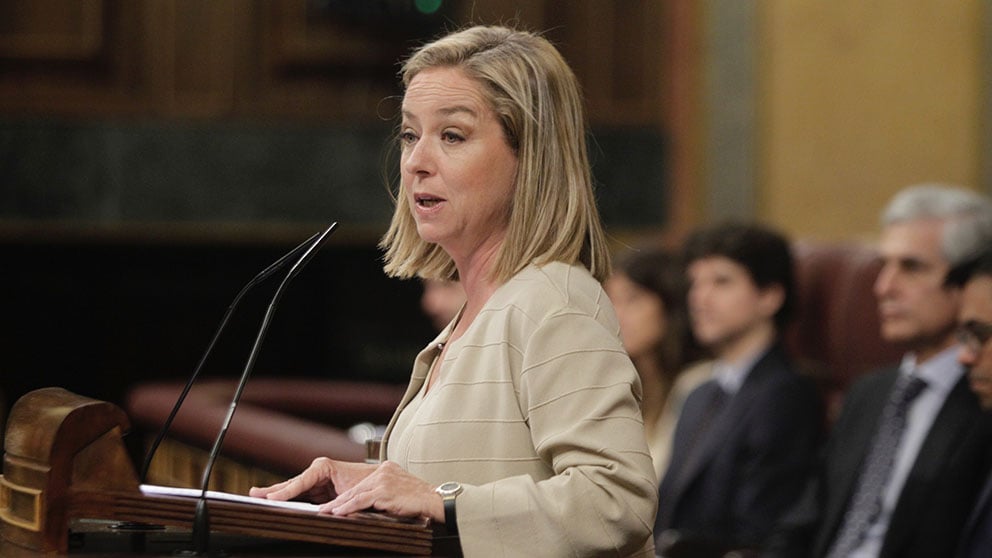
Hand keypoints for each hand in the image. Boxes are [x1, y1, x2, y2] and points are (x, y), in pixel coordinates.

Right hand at [248, 458, 376, 503]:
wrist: (379, 482)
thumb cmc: (369, 484)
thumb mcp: (354, 492)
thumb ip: (339, 500)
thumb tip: (326, 513)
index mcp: (324, 467)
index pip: (301, 481)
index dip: (286, 491)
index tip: (272, 498)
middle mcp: (316, 472)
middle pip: (291, 484)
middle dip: (272, 490)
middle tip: (252, 494)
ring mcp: (314, 482)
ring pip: (291, 490)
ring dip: (274, 494)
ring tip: (254, 496)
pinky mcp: (315, 491)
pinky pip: (297, 495)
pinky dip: (284, 499)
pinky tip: (271, 502)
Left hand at [321, 460, 443, 520]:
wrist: (435, 500)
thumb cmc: (419, 499)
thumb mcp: (399, 490)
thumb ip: (384, 492)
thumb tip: (367, 504)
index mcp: (386, 469)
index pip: (362, 483)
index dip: (346, 493)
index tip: (334, 501)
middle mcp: (383, 471)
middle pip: (355, 487)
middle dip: (338, 499)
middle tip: (323, 507)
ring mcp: (383, 480)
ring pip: (355, 493)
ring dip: (338, 504)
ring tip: (326, 511)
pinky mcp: (384, 491)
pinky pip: (361, 500)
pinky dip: (348, 507)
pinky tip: (338, 512)